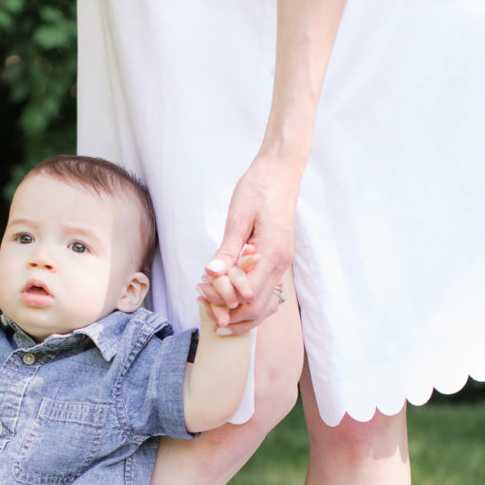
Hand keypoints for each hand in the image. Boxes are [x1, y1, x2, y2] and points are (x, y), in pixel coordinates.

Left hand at [196, 156, 297, 333]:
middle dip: (230, 313)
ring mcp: (281, 263)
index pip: (248, 296)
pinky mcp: (277, 259)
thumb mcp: (238, 217)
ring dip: (237, 308)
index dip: (224, 302)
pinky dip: (244, 296)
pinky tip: (225, 287)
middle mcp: (280, 264)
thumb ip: (227, 249)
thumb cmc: (260, 187)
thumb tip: (211, 274)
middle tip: (205, 303)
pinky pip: (263, 289)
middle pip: (257, 308)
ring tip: (212, 299)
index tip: (202, 291)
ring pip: (263, 304)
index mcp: (271, 254)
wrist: (281, 170)